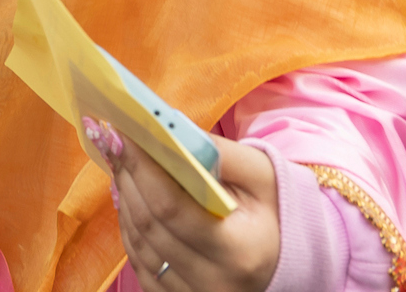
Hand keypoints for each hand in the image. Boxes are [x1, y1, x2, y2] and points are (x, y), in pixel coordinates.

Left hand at [91, 119, 279, 291]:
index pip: (171, 206)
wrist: (293, 255)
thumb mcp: (261, 173)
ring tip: (121, 166)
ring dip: (123, 201)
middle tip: (113, 142)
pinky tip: (131, 200)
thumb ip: (217, 151)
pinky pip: (141, 265)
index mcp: (238, 250)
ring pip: (138, 245)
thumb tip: (164, 128)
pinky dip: (130, 230)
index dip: (141, 167)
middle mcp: (214, 282)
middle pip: (149, 225)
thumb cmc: (279, 208)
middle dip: (126, 178)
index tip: (121, 133)